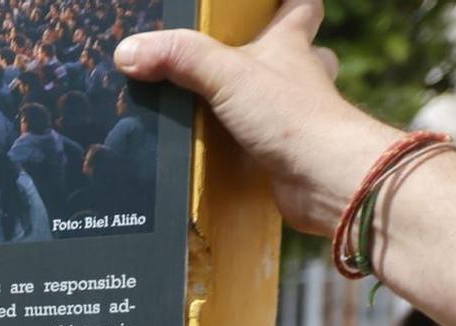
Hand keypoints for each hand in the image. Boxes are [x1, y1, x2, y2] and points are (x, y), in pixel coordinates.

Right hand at [114, 0, 395, 234]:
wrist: (326, 179)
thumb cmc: (292, 117)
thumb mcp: (227, 75)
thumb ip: (180, 58)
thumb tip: (129, 50)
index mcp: (292, 46)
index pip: (300, 6)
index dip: (288, 1)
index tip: (272, 2)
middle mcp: (302, 79)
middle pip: (301, 51)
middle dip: (280, 49)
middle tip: (246, 52)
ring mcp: (299, 119)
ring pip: (288, 99)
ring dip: (263, 101)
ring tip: (229, 104)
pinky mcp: (290, 155)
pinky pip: (270, 144)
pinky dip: (251, 146)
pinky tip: (226, 152)